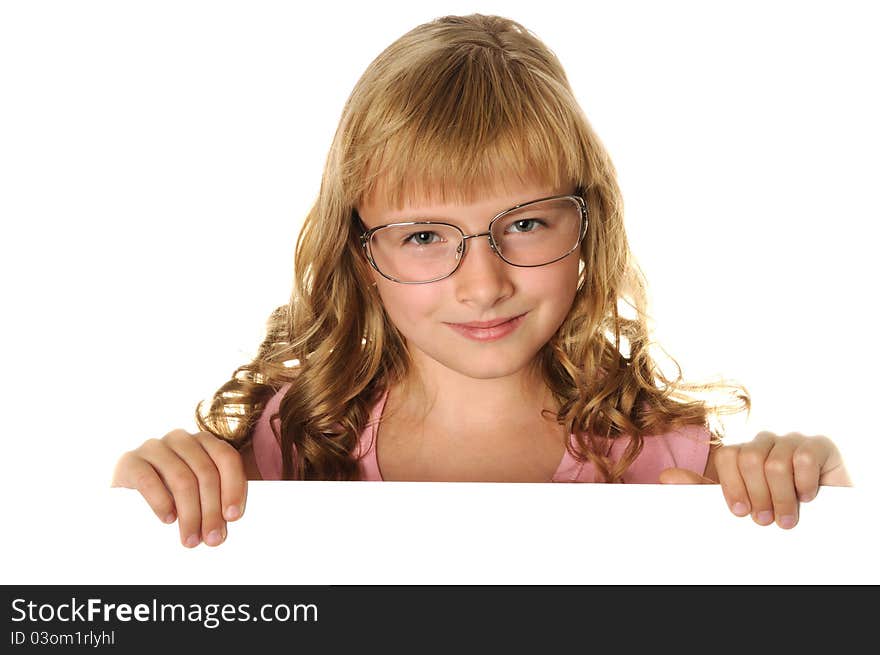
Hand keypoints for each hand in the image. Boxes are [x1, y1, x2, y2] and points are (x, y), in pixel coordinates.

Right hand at [111, 429, 247, 547]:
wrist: (125, 495)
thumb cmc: (172, 493)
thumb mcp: (198, 490)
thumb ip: (217, 496)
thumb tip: (230, 520)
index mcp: (204, 441)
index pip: (227, 458)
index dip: (234, 487)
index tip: (234, 517)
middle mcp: (180, 438)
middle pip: (205, 472)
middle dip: (212, 510)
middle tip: (213, 539)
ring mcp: (154, 447)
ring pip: (181, 479)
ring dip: (190, 514)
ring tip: (191, 540)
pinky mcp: (129, 461)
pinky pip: (149, 480)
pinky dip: (162, 502)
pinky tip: (168, 520)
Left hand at [659, 431, 850, 528]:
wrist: (823, 519)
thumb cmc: (774, 509)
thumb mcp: (738, 503)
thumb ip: (702, 490)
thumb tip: (666, 477)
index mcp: (743, 453)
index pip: (727, 456)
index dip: (732, 486)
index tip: (740, 513)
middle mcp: (765, 443)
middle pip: (750, 458)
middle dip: (758, 495)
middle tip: (765, 521)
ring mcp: (792, 441)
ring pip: (777, 462)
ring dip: (781, 498)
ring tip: (786, 519)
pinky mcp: (820, 446)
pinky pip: (804, 458)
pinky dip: (804, 483)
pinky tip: (807, 497)